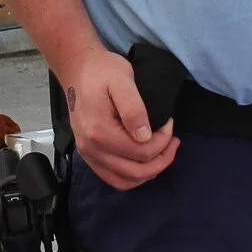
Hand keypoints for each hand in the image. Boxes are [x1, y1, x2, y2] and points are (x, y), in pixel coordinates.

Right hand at [63, 48, 177, 189]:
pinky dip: (132, 176)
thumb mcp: (123, 80)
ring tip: (163, 153)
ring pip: (124, 181)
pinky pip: (112, 179)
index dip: (163, 141)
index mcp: (99, 131)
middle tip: (173, 142)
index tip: (169, 123)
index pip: (141, 152)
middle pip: (135, 173)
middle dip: (161, 160)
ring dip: (148, 172)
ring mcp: (88, 154)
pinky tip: (144, 161)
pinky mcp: (89, 155)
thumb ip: (134, 109)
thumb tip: (145, 136)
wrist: (79, 69)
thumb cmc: (102, 71)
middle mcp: (91, 148)